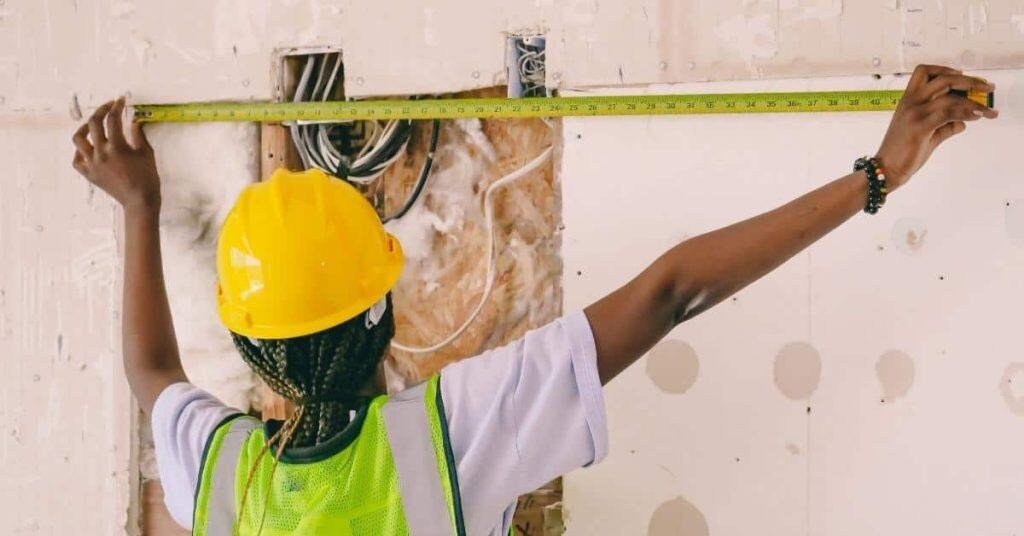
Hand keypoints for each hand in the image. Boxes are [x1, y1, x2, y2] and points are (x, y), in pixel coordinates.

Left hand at [72, 97, 160, 211]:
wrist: (139, 201)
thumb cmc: (147, 178)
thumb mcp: (146, 153)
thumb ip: (138, 135)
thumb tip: (133, 122)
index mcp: (116, 146)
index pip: (113, 119)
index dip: (117, 106)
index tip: (121, 100)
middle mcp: (100, 152)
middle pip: (93, 123)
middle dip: (101, 110)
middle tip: (109, 107)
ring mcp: (92, 164)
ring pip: (78, 139)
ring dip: (84, 128)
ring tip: (92, 126)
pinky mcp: (89, 174)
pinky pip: (77, 160)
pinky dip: (80, 152)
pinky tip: (88, 149)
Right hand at [876, 65, 996, 189]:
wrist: (886, 168)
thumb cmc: (902, 152)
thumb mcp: (926, 134)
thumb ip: (944, 125)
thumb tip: (963, 122)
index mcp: (908, 100)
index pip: (924, 72)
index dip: (944, 69)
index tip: (961, 75)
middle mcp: (910, 102)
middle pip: (943, 79)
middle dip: (970, 81)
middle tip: (988, 87)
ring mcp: (914, 114)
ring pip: (950, 98)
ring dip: (974, 102)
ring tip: (988, 111)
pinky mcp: (920, 127)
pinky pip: (948, 113)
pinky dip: (966, 113)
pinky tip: (976, 117)